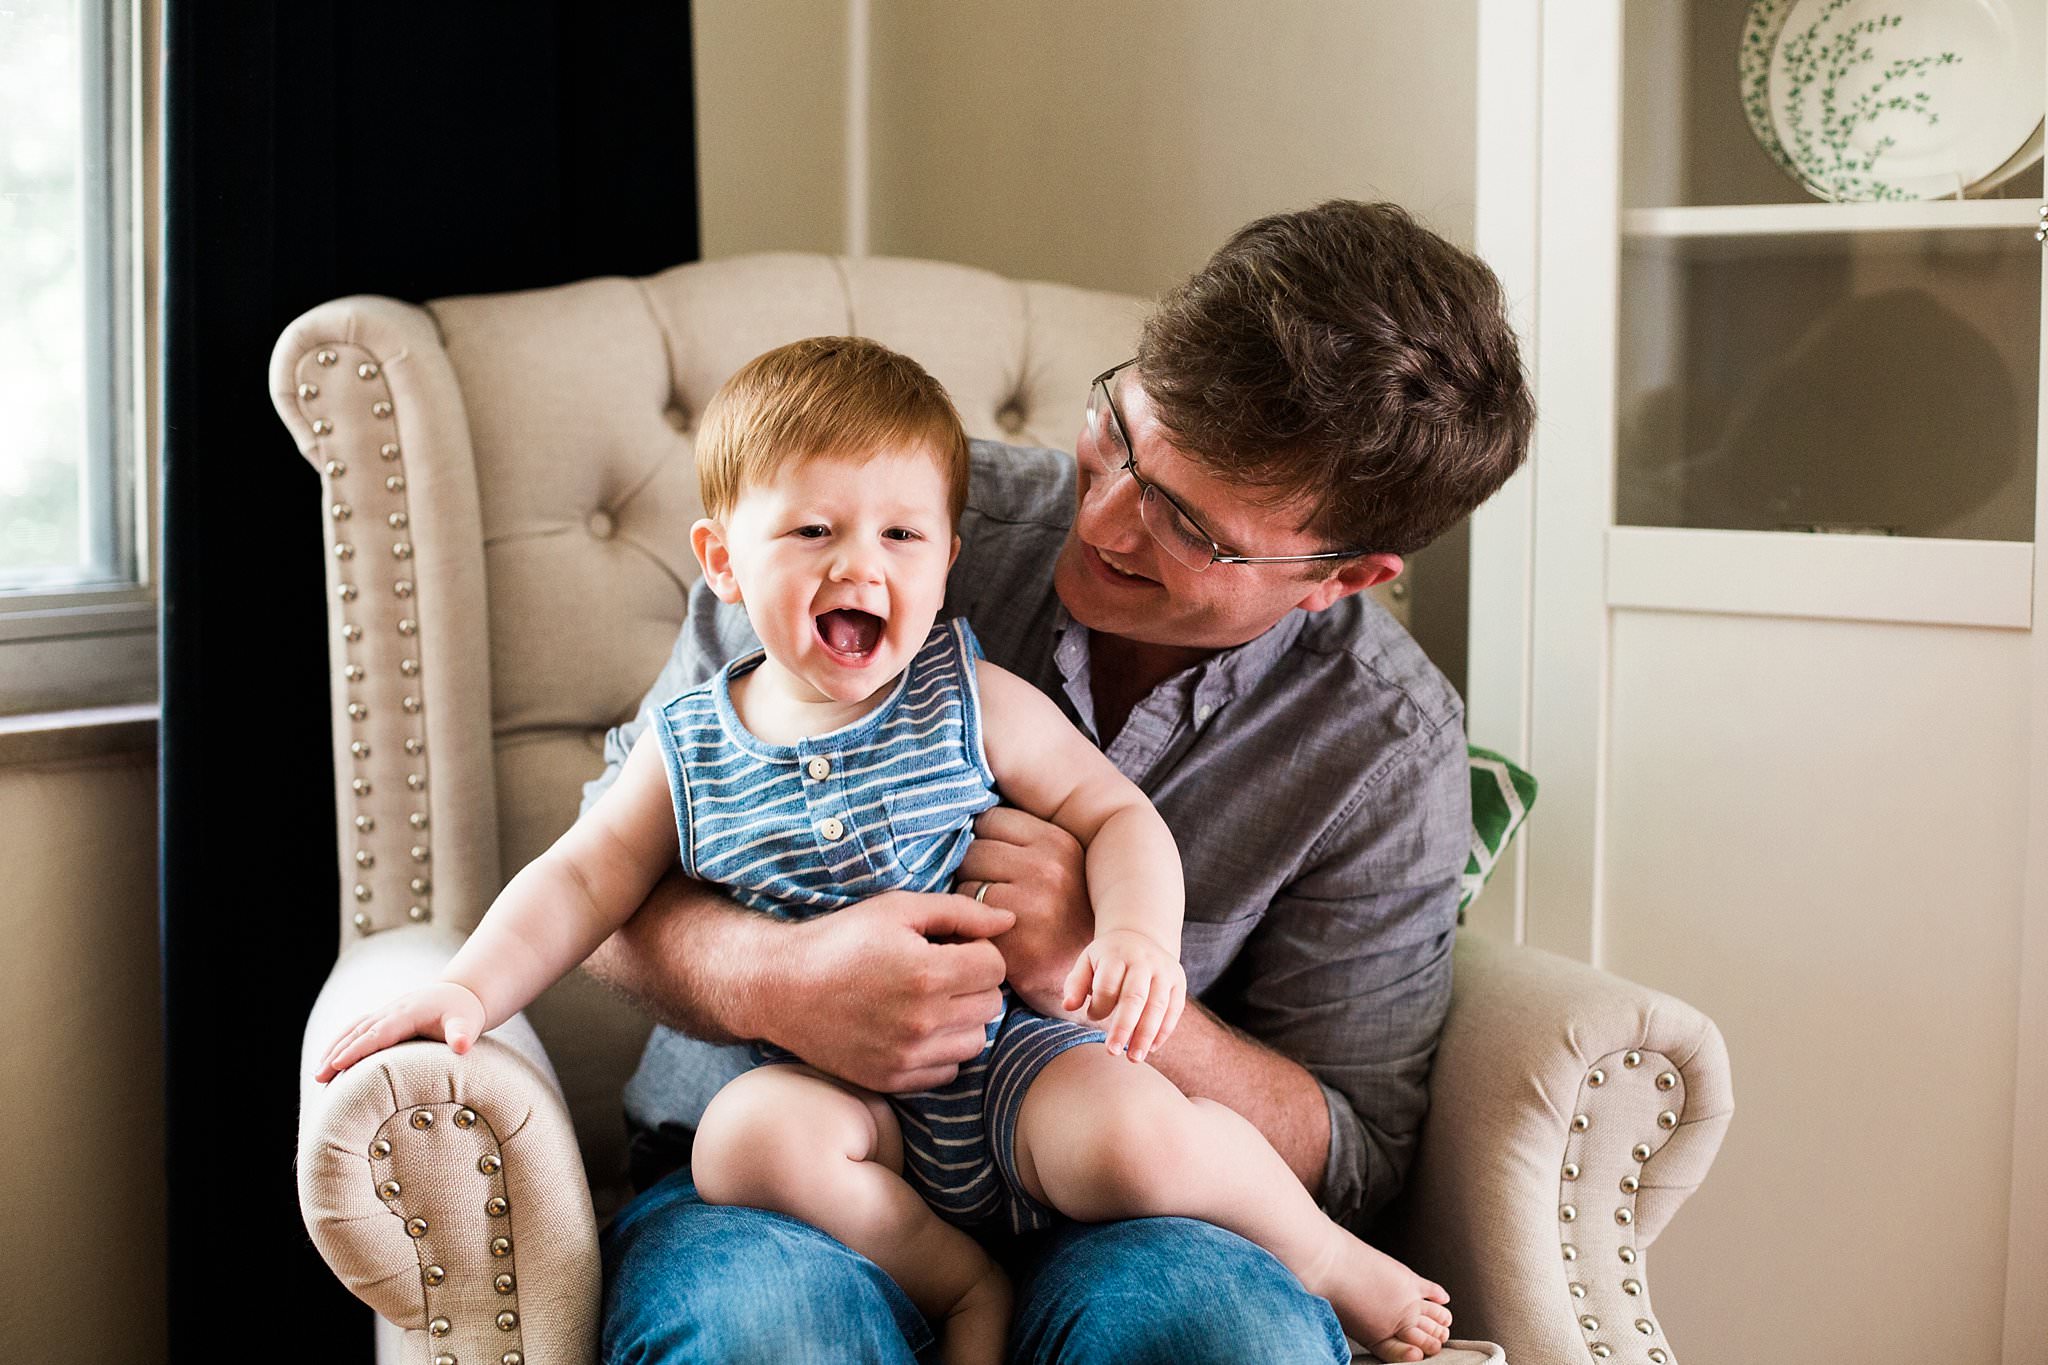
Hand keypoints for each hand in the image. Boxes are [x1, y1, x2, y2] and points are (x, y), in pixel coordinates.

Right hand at [314, 981, 487, 1082]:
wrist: (460, 993)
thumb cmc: (463, 1012)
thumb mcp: (467, 1022)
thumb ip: (462, 1034)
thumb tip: (462, 1046)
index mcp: (407, 1013)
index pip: (378, 1034)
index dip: (358, 1049)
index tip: (338, 1065)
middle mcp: (391, 1011)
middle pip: (359, 1033)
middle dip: (337, 1054)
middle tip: (319, 1077)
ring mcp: (384, 1013)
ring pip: (353, 1030)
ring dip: (334, 1049)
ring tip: (318, 1074)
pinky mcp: (383, 1018)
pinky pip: (356, 1029)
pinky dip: (340, 1042)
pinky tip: (330, 1060)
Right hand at [776, 889, 1015, 1093]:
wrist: (783, 988)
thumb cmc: (841, 940)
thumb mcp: (897, 909)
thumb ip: (960, 913)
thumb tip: (1010, 920)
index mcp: (928, 973)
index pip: (996, 966)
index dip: (978, 950)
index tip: (952, 946)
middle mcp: (923, 1021)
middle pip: (991, 1004)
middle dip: (973, 982)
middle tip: (940, 970)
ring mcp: (908, 1056)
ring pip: (976, 1040)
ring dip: (962, 1019)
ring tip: (929, 1000)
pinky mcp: (893, 1079)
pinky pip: (948, 1070)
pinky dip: (941, 1050)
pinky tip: (915, 1027)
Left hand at [957, 806, 1095, 1020]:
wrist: (1093, 984)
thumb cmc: (1068, 923)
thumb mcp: (1063, 869)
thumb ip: (1026, 845)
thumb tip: (968, 820)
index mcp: (1060, 843)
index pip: (991, 819)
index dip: (985, 842)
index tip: (993, 866)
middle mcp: (1047, 868)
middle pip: (973, 849)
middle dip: (972, 871)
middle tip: (989, 896)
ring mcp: (1030, 902)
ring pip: (963, 882)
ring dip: (965, 900)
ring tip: (988, 917)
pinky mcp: (1012, 937)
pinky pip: (964, 916)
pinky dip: (967, 926)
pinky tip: (986, 936)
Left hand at [1061, 928, 1186, 1063]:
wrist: (1141, 936)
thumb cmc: (1108, 957)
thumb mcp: (1087, 961)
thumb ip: (1076, 983)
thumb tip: (1068, 1006)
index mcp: (1117, 954)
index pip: (1107, 985)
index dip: (1099, 1006)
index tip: (1092, 1018)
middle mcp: (1144, 961)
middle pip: (1135, 997)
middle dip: (1123, 1027)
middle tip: (1112, 1052)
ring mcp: (1165, 971)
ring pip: (1158, 1006)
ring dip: (1146, 1034)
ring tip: (1134, 1058)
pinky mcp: (1179, 981)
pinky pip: (1174, 1009)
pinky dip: (1163, 1031)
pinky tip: (1151, 1048)